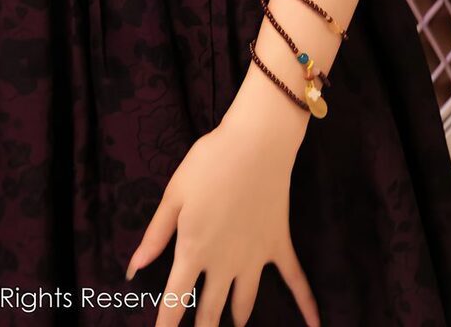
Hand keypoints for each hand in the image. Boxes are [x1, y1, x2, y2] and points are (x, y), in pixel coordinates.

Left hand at [126, 116, 318, 326]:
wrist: (255, 143)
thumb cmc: (209, 162)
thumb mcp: (174, 194)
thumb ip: (155, 235)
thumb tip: (134, 269)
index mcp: (193, 250)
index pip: (175, 301)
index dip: (167, 326)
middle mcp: (224, 263)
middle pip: (210, 311)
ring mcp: (254, 258)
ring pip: (244, 304)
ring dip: (236, 318)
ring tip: (233, 325)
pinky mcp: (278, 245)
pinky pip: (296, 281)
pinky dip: (307, 305)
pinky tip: (316, 325)